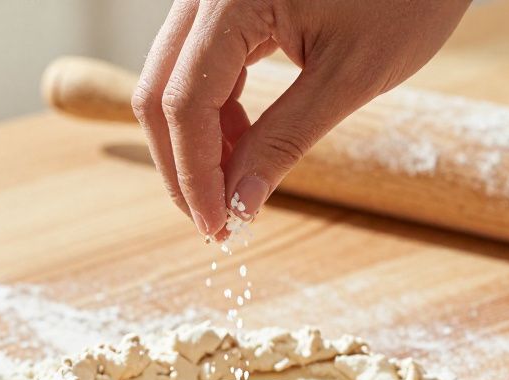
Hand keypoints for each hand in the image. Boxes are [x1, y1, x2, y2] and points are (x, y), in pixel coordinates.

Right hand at [133, 0, 468, 236]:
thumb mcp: (349, 76)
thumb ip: (285, 139)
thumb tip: (239, 203)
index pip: (183, 101)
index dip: (194, 174)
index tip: (217, 227)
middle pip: (159, 91)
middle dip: (182, 164)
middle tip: (216, 221)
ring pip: (174, 80)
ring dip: (196, 142)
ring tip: (235, 189)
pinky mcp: (230, 4)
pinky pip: (201, 65)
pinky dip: (214, 112)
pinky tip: (242, 147)